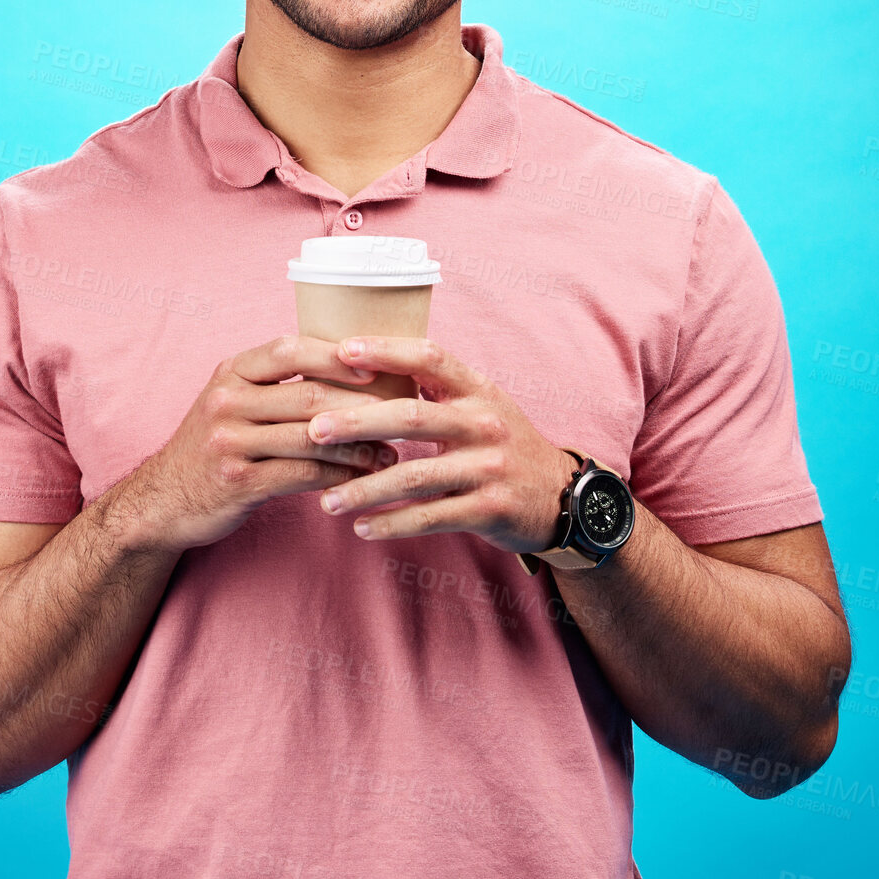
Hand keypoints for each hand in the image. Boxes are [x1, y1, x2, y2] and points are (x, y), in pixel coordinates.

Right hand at [129, 336, 398, 552]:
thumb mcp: (233, 401)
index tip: (377, 363)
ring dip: (359, 447)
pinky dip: (339, 476)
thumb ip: (277, 384)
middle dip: (361, 406)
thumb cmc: (215, 445)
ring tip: (391, 453)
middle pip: (308, 395)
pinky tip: (362, 478)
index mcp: (231, 372)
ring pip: (310, 438)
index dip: (335, 354)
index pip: (289, 349)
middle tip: (402, 414)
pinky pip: (301, 475)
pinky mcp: (236, 481)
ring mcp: (228, 441)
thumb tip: (353, 370)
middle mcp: (226, 401)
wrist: (161, 500)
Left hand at [306, 337, 579, 556]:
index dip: (386, 350)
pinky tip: (362, 528)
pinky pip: (432, 517)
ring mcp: (489, 467)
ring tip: (326, 500)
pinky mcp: (491, 508)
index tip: (342, 350)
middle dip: (359, 423)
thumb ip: (436, 388)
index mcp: (478, 389)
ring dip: (366, 489)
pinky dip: (393, 524)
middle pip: (412, 416)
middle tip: (315, 430)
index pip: (430, 356)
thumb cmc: (505, 444)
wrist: (564, 496)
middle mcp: (485, 423)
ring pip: (415, 476)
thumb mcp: (482, 404)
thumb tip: (367, 364)